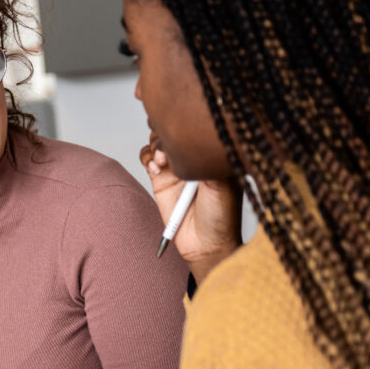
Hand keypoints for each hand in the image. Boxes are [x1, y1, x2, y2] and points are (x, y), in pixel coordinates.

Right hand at [139, 132, 241, 282]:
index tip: (183, 131)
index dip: (186, 124)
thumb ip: (207, 159)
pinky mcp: (160, 179)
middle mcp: (194, 157)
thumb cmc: (221, 217)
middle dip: (167, 130)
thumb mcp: (222, 184)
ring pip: (158, 140)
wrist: (205, 244)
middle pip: (175, 129)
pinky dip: (147, 157)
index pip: (197, 127)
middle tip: (169, 145)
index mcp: (213, 153)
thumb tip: (190, 138)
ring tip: (162, 160)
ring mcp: (176, 167)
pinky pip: (147, 158)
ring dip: (156, 144)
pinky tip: (156, 168)